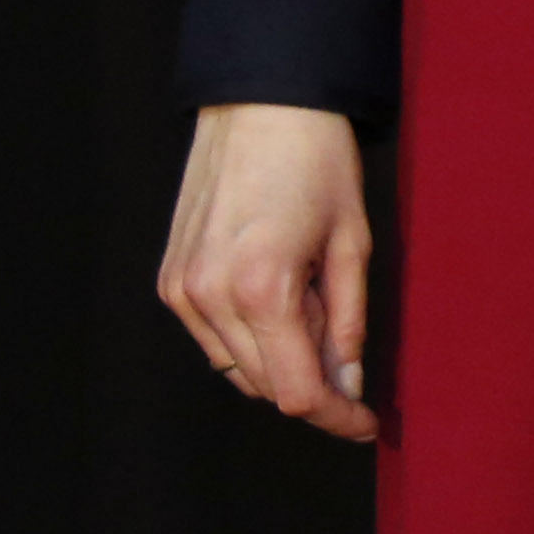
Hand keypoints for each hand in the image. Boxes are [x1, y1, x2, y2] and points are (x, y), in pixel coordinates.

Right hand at [159, 103, 376, 443]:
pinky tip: (280, 302)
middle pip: (265, 386)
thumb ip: (348, 323)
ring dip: (281, 363)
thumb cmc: (317, 165)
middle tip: (351, 365)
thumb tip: (348, 384)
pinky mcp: (169, 281)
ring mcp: (183, 291)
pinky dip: (250, 341)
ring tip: (315, 311)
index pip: (296, 391)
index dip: (335, 417)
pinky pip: (214, 340)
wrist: (260, 109)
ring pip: (237, 368)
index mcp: (263, 290)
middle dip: (313, 388)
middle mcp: (210, 298)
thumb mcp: (354, 245)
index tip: (364, 424)